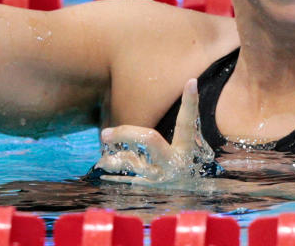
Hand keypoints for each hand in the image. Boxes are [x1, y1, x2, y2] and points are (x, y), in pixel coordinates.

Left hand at [93, 78, 217, 184]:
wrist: (182, 213)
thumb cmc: (174, 172)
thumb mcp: (176, 155)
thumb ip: (155, 140)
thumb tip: (141, 117)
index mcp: (185, 151)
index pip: (187, 124)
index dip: (190, 103)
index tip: (191, 81)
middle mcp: (173, 164)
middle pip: (150, 138)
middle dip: (126, 132)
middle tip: (105, 133)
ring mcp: (160, 180)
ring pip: (132, 162)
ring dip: (115, 158)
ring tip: (103, 158)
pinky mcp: (147, 192)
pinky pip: (124, 178)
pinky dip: (112, 169)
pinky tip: (104, 165)